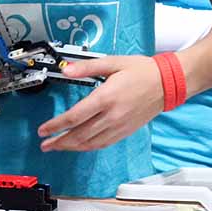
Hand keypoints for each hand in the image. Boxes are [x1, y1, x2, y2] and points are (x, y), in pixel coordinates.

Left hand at [36, 55, 161, 150]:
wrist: (168, 83)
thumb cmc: (142, 71)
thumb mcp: (113, 62)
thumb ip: (88, 67)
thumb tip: (67, 70)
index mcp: (106, 98)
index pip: (75, 117)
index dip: (56, 126)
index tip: (43, 130)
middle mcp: (112, 115)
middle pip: (80, 134)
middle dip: (59, 141)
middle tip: (44, 144)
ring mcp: (120, 126)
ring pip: (91, 143)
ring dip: (71, 147)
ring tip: (57, 147)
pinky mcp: (126, 131)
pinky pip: (103, 143)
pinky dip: (88, 147)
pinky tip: (79, 146)